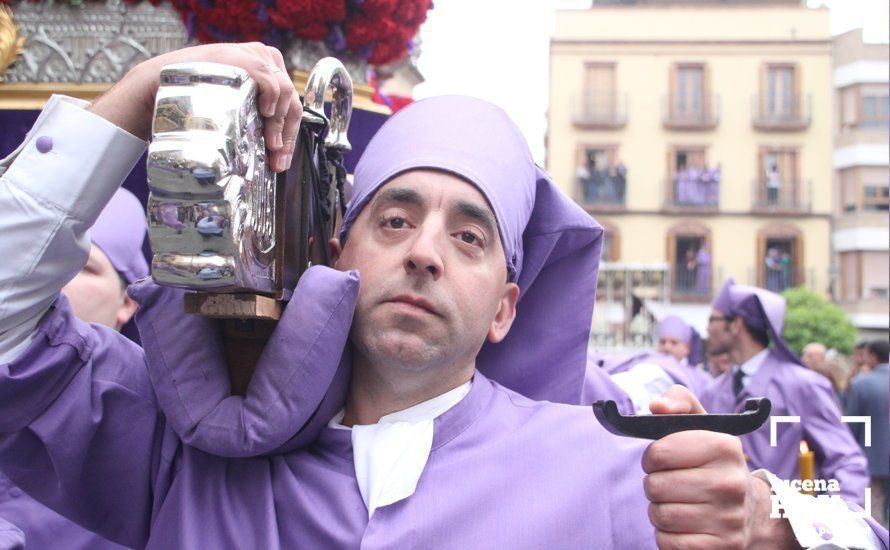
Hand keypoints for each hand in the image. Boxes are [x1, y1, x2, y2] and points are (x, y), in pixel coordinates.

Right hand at [89, 43, 300, 171]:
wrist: (162, 84)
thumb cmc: (196, 97)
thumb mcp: (234, 104)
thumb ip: (257, 115)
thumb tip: (278, 150)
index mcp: (269, 69)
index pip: (290, 104)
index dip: (290, 137)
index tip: (281, 160)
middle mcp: (266, 59)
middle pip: (291, 101)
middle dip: (286, 136)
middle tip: (276, 159)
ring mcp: (257, 56)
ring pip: (285, 94)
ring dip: (280, 125)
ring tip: (270, 145)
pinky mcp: (246, 58)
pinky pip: (272, 81)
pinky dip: (274, 100)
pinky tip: (267, 115)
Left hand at [643, 386, 796, 548]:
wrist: (752, 511)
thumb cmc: (712, 461)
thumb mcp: (701, 423)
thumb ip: (677, 401)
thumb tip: (656, 406)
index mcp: (724, 447)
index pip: (659, 453)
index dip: (653, 457)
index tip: (662, 459)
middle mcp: (731, 483)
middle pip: (654, 486)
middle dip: (655, 484)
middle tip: (672, 482)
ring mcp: (728, 519)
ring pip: (659, 515)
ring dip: (660, 510)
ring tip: (680, 502)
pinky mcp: (722, 547)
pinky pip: (667, 543)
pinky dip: (667, 535)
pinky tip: (685, 525)